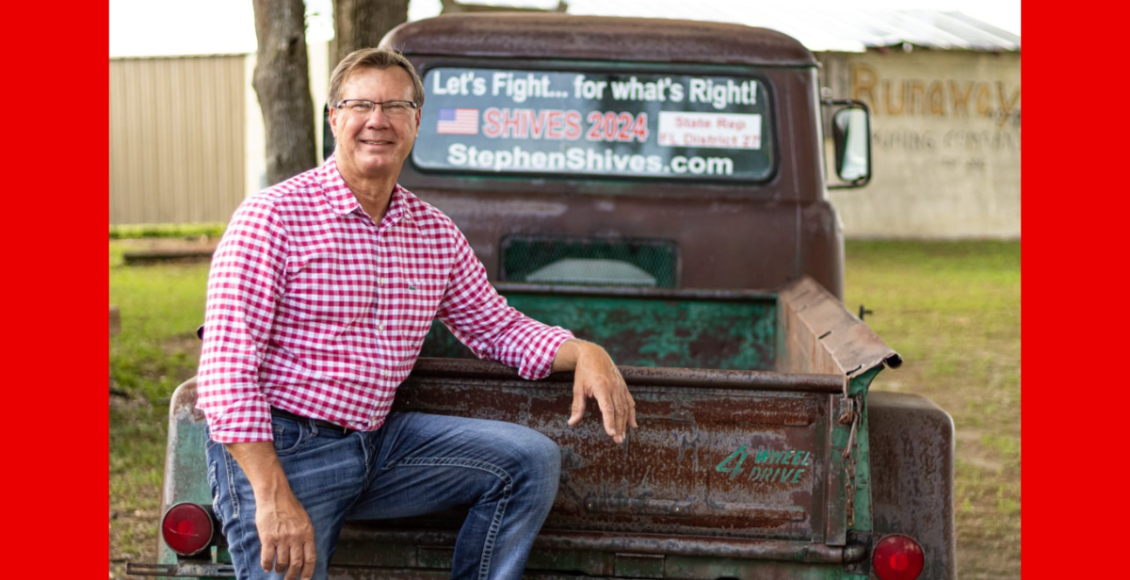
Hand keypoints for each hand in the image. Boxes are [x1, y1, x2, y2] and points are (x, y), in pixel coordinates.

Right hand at [224, 442, 316, 579]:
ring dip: (279, 569)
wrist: (274, 495)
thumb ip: (304, 535)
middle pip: (296, 564)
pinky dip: (266, 565)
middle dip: (292, 575)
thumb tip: (304, 552)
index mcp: (307, 533)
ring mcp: (282, 539)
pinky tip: (266, 567)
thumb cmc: (289, 506)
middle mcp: (296, 538)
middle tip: (289, 579)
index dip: (308, 571)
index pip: (310, 558)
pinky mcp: (268, 538)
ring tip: (278, 570)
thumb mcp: (304, 520)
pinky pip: (267, 558)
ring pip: (282, 563)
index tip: (305, 579)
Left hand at [555, 339, 637, 443]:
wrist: (594, 354)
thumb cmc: (584, 372)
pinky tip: (632, 425)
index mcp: (601, 386)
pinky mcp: (623, 386)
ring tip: (622, 437)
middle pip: (618, 410)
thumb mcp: (578, 388)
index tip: (611, 433)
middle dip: (619, 427)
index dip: (609, 421)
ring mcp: (620, 386)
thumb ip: (577, 407)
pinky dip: (631, 414)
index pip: (607, 407)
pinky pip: (629, 401)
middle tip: (617, 441)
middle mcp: (613, 386)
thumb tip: (572, 423)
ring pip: (625, 408)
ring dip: (625, 424)